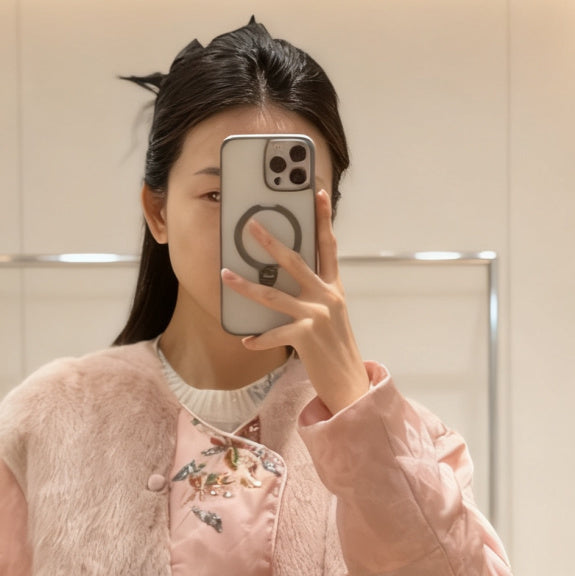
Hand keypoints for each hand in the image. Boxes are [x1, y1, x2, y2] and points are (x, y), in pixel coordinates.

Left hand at [220, 188, 370, 416]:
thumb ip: (314, 294)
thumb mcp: (331, 316)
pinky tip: (245, 340)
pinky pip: (273, 334)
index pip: (328, 246)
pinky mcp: (306, 337)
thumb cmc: (335, 348)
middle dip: (270, 242)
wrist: (349, 383)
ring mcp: (317, 316)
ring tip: (224, 275)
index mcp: (334, 288)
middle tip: (251, 225)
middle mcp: (327, 297)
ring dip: (245, 285)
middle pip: (295, 261)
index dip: (323, 218)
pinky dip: (258, 339)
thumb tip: (284, 281)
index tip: (316, 192)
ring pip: (273, 295)